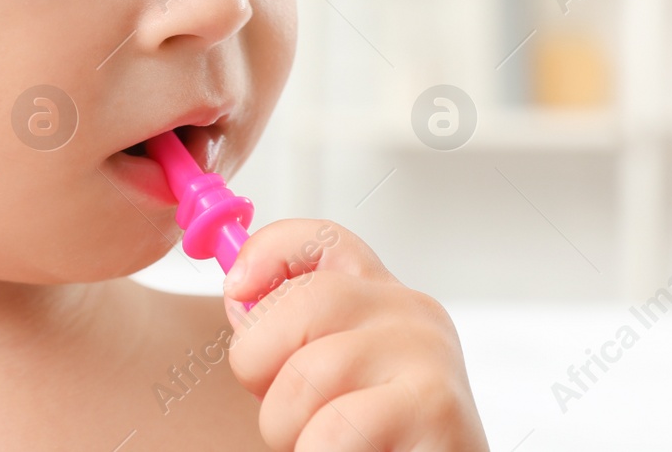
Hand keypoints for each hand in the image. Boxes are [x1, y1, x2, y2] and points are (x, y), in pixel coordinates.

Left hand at [222, 219, 489, 451]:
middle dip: (261, 363)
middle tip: (281, 413)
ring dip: (287, 429)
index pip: (323, 240)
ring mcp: (427, 355)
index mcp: (382, 299)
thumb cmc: (378, 439)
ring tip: (319, 445)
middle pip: (304, 300)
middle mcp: (411, 313)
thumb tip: (242, 298)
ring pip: (308, 374)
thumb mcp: (328, 378)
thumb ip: (291, 334)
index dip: (267, 252)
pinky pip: (333, 429)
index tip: (236, 289)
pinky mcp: (436, 406)